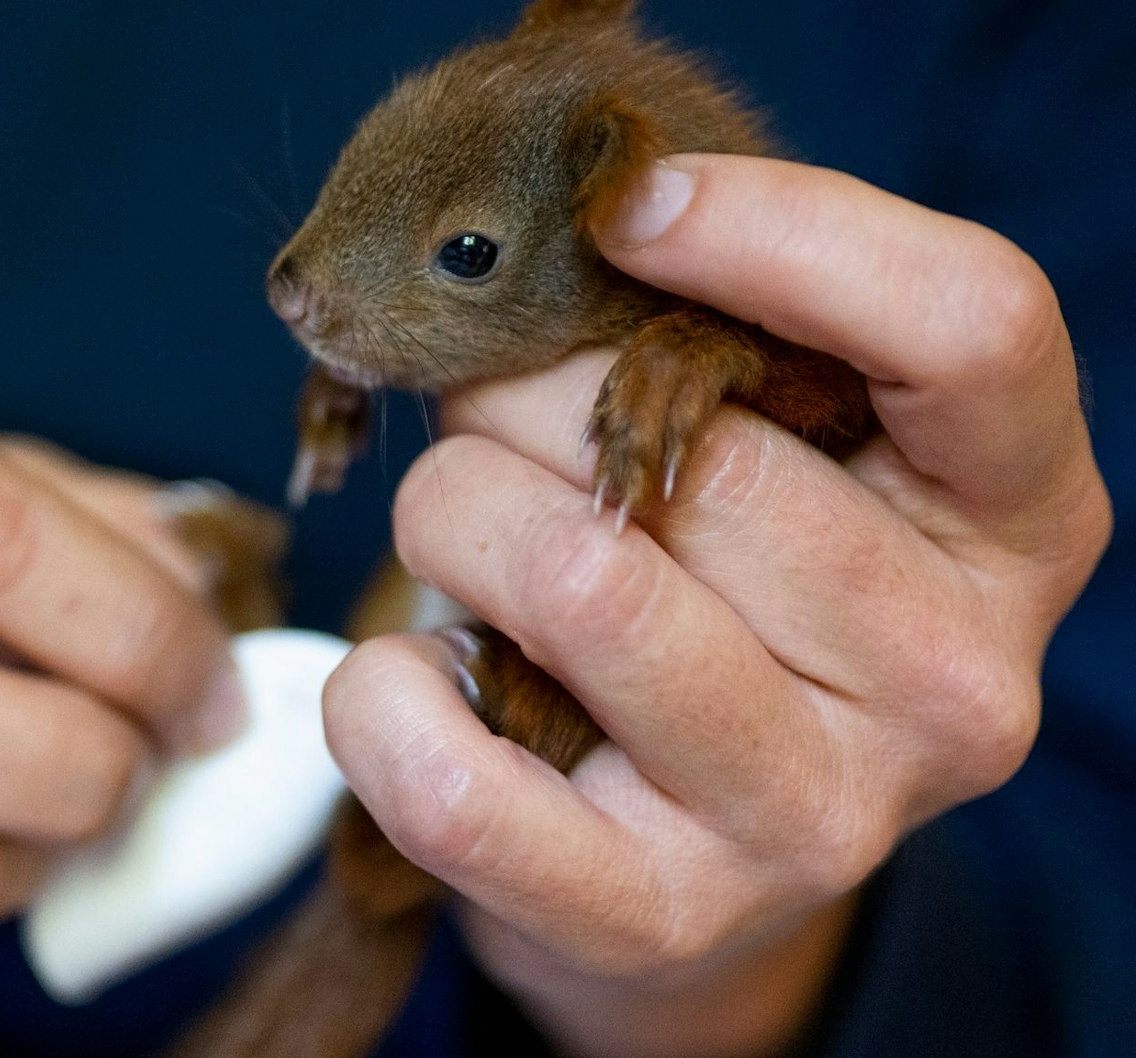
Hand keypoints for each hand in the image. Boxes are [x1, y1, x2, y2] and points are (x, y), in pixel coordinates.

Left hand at [322, 157, 1111, 1057]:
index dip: (782, 232)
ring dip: (453, 522)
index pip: (970, 328)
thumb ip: (717, 353)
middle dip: (522, 404)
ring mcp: (816, 815)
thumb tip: (533, 276)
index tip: (625, 211)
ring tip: (460, 546)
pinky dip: (378, 694)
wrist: (676, 863)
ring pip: (579, 581)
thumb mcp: (779, 459)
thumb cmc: (717, 602)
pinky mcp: (659, 916)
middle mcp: (950, 680)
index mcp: (1016, 523)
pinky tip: (411, 675)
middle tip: (486, 426)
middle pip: (702, 458)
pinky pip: (455, 776)